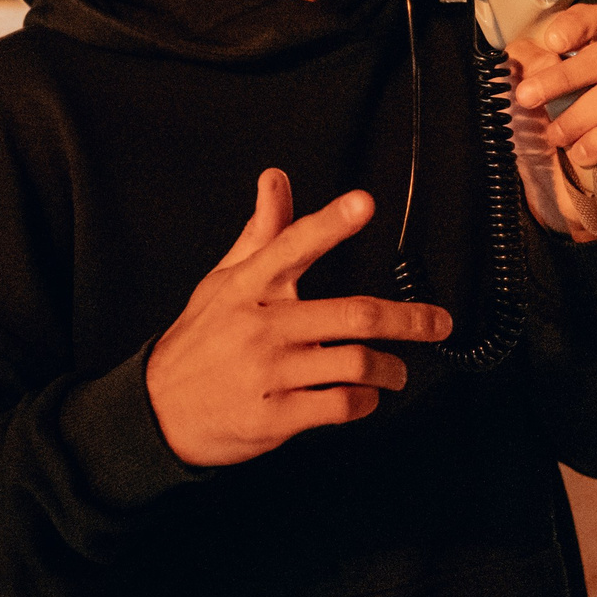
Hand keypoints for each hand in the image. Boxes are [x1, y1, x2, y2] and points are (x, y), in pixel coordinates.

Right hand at [145, 169, 453, 467]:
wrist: (158, 411)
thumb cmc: (200, 339)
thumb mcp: (223, 280)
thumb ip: (261, 232)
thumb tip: (276, 179)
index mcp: (249, 286)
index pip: (293, 245)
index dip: (331, 223)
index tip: (364, 203)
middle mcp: (262, 326)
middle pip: (351, 314)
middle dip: (408, 319)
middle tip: (438, 322)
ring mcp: (269, 373)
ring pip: (354, 363)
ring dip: (390, 368)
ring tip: (397, 370)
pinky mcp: (274, 416)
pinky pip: (339, 405)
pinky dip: (364, 401)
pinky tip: (366, 396)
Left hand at [506, 0, 596, 241]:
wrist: (560, 191)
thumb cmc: (543, 136)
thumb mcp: (525, 97)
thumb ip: (526, 66)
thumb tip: (529, 49)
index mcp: (595, 46)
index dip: (581, 21)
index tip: (552, 42)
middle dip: (563, 77)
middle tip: (528, 97)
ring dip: (580, 115)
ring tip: (557, 137)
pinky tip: (582, 154)